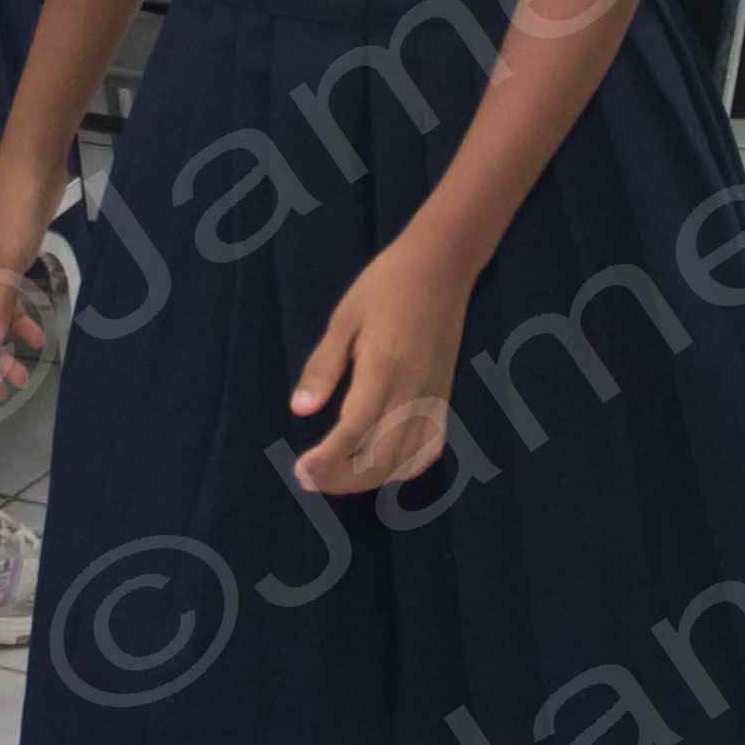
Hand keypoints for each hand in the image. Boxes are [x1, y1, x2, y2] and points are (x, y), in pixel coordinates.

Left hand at [286, 242, 472, 498]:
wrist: (442, 266)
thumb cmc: (385, 285)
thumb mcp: (343, 318)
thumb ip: (323, 366)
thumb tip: (299, 410)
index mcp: (384, 366)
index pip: (355, 428)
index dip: (328, 459)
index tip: (301, 471)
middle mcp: (413, 389)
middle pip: (381, 455)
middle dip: (343, 478)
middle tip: (308, 479)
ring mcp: (433, 396)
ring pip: (406, 459)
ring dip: (369, 478)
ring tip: (336, 476)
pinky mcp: (444, 397)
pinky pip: (430, 446)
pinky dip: (406, 467)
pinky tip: (381, 466)